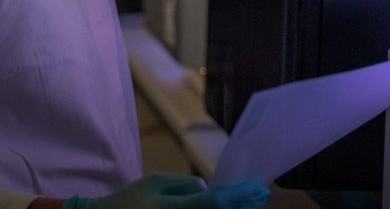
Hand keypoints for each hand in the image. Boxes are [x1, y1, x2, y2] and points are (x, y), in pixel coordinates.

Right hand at [62, 172, 269, 208]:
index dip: (238, 196)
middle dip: (240, 208)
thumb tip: (214, 192)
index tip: (259, 189)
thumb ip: (186, 186)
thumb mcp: (156, 182)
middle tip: (260, 198)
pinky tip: (222, 208)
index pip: (212, 203)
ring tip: (246, 204)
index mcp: (165, 207)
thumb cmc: (129, 200)